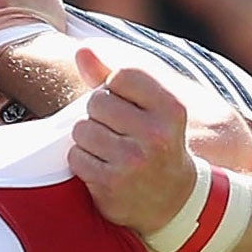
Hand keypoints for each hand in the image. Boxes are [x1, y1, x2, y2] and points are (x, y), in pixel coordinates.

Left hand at [68, 46, 198, 235]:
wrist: (174, 201)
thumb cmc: (156, 145)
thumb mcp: (150, 109)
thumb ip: (113, 77)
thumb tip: (82, 50)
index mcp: (170, 108)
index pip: (122, 75)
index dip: (113, 87)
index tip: (124, 106)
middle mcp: (155, 134)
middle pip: (97, 102)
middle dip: (97, 115)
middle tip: (114, 131)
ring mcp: (133, 161)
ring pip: (82, 129)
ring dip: (87, 139)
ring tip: (106, 149)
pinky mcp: (111, 184)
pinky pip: (76, 157)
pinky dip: (82, 161)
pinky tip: (101, 168)